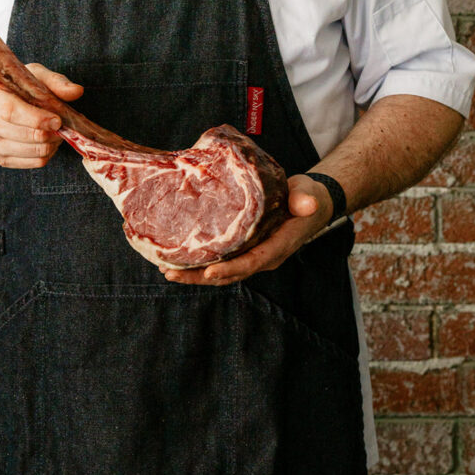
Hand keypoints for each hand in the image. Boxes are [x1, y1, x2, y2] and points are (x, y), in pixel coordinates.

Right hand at [0, 63, 82, 168]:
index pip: (12, 112)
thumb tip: (77, 91)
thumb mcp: (30, 75)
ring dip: (52, 143)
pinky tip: (47, 141)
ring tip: (55, 131)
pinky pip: (34, 163)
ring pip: (34, 152)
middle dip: (52, 132)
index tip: (57, 120)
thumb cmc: (11, 88)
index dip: (38, 119)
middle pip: (28, 136)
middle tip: (61, 124)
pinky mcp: (1, 160)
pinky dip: (47, 153)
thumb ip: (55, 81)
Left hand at [161, 173, 334, 285]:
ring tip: (167, 270)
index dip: (231, 268)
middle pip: (230, 273)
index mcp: (277, 247)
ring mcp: (252, 254)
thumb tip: (306, 204)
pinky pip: (220, 259)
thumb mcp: (308, 197)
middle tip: (171, 273)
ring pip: (221, 271)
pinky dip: (199, 262)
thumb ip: (305, 200)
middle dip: (200, 277)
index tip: (209, 270)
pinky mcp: (243, 248)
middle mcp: (263, 257)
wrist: (308, 203)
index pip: (252, 262)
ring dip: (194, 274)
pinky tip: (177, 257)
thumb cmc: (306, 199)